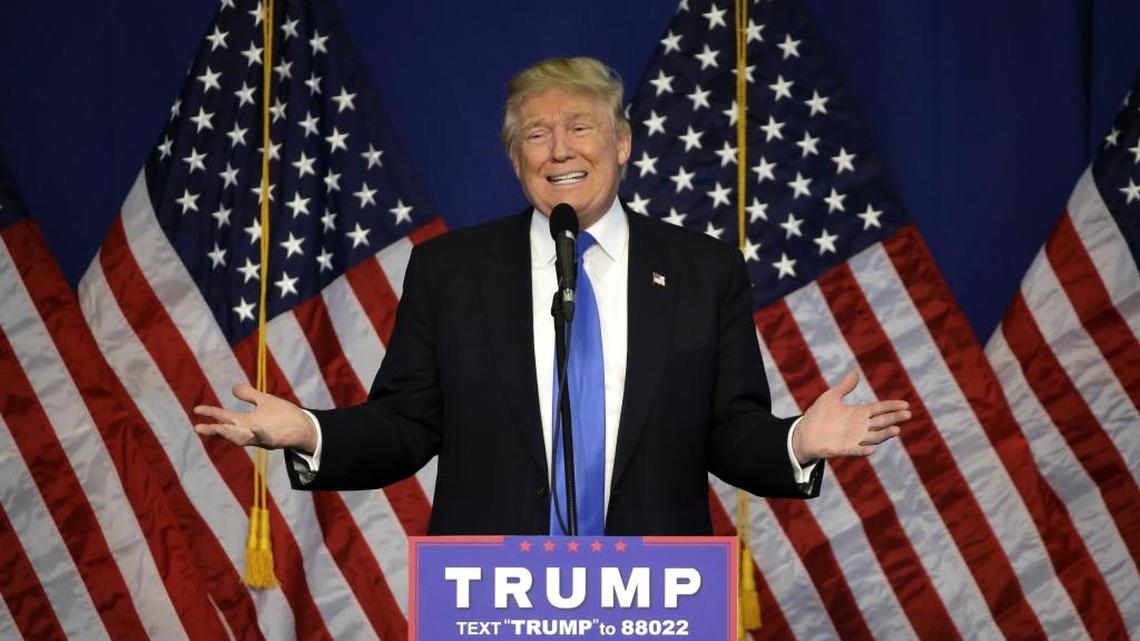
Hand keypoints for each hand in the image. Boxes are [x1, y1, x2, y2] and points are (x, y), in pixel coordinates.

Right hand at [193, 384, 316, 452]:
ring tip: (219, 428)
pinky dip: (259, 434)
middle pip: (228, 431)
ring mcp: (261, 436)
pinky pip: (265, 438)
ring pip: (242, 438)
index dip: (210, 413)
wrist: (304, 426)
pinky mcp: (275, 440)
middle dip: (214, 430)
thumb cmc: (283, 416)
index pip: (224, 417)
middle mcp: (250, 430)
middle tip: (198, 428)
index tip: (196, 409)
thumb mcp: (264, 401)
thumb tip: (233, 387)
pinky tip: (255, 427)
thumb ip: (249, 395)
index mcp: (246, 421)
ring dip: (230, 434)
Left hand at [792, 371, 909, 464]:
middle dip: (895, 418)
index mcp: (859, 413)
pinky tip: (871, 449)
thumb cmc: (818, 415)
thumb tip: (855, 372)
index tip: (906, 404)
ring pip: (874, 437)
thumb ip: (844, 387)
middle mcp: (861, 427)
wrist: (805, 433)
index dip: (892, 406)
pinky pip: (856, 450)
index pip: (880, 409)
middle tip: (908, 414)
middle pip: (882, 422)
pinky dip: (863, 451)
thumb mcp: (831, 397)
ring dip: (885, 434)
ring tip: (896, 430)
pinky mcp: (844, 449)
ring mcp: (854, 439)